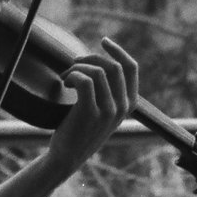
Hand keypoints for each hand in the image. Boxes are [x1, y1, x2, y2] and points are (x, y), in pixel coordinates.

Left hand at [47, 38, 136, 175]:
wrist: (67, 156)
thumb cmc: (81, 130)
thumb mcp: (102, 110)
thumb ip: (108, 90)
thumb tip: (97, 61)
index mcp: (129, 104)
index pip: (131, 68)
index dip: (118, 50)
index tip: (103, 41)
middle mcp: (123, 107)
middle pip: (113, 66)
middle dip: (91, 58)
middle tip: (74, 63)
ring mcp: (108, 111)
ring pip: (97, 72)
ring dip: (77, 68)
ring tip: (65, 77)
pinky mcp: (91, 113)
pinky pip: (85, 80)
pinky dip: (72, 75)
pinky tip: (65, 83)